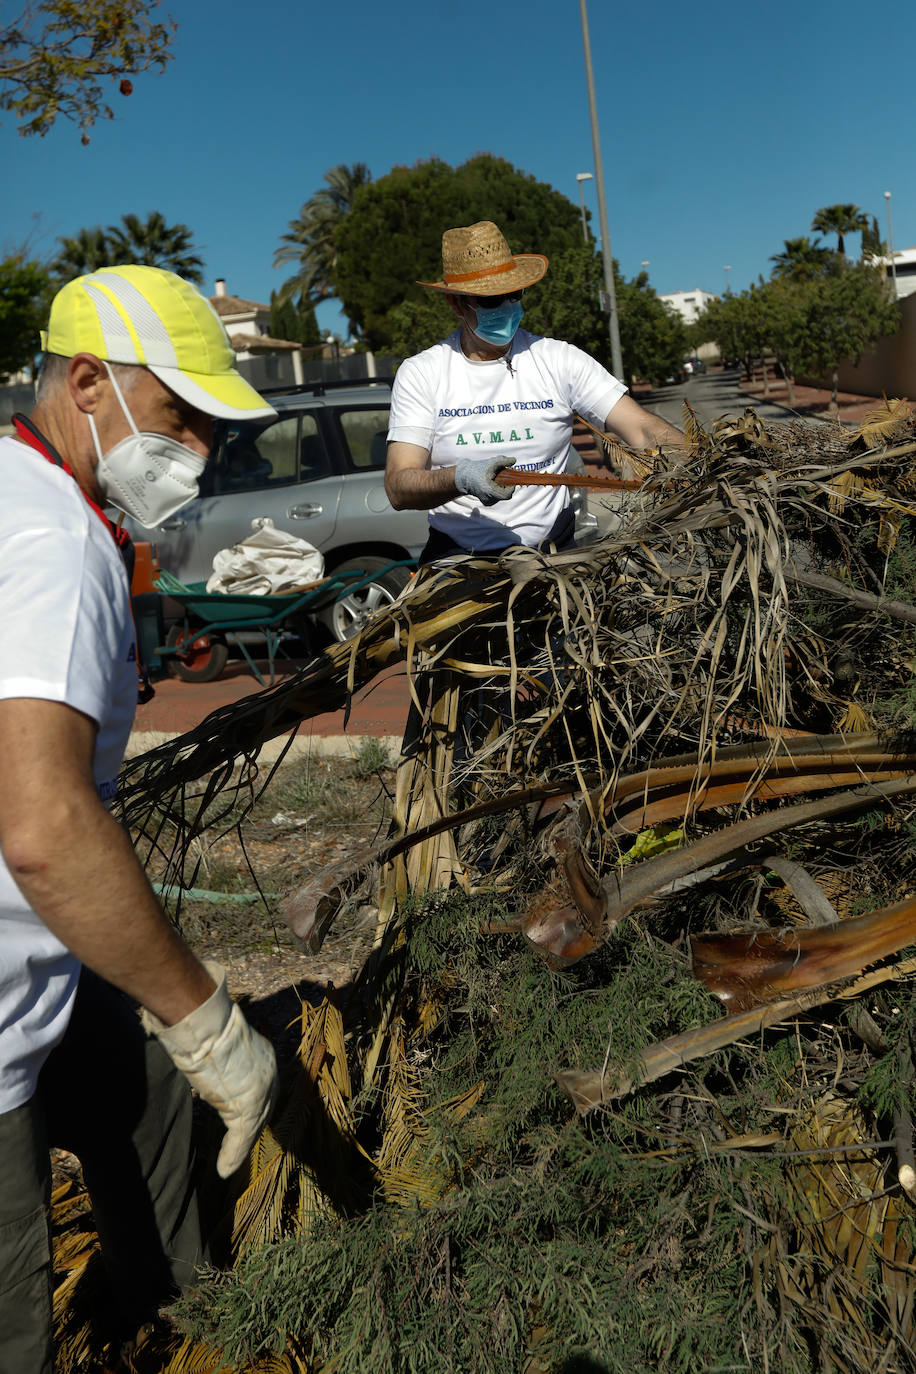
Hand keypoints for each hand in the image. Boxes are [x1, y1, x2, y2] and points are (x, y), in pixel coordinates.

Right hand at [142, 961, 276, 1177]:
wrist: (204, 1024)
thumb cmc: (202, 1025)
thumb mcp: (215, 1042)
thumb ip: (216, 1053)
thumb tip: (198, 1047)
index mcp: (263, 1054)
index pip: (262, 1087)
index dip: (252, 1104)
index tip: (240, 1116)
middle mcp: (269, 1071)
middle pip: (263, 1108)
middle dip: (252, 1127)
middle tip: (238, 1147)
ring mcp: (262, 1090)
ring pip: (253, 1126)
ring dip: (240, 1146)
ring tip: (230, 1161)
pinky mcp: (250, 1106)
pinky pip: (242, 1137)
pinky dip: (232, 1155)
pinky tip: (224, 1170)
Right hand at [454, 455, 515, 505]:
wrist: (464, 477)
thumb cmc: (478, 469)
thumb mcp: (491, 462)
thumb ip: (503, 461)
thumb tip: (514, 460)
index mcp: (490, 491)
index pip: (507, 495)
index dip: (511, 487)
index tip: (509, 479)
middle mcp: (488, 500)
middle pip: (505, 494)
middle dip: (505, 485)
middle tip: (501, 477)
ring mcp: (487, 502)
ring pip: (501, 496)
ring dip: (501, 488)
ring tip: (494, 480)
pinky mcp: (486, 503)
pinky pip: (497, 498)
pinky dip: (497, 491)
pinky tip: (491, 484)